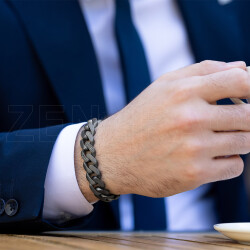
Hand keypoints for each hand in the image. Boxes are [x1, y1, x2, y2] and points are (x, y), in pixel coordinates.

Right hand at [75, 60, 249, 201]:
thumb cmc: (141, 117)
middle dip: (246, 118)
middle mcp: (190, 118)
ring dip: (237, 140)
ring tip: (214, 138)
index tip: (249, 96)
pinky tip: (208, 157)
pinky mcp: (195, 174)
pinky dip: (227, 161)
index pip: (241, 81)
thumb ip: (203, 71)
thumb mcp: (164, 85)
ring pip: (246, 142)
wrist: (113, 155)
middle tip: (231, 121)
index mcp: (184, 91)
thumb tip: (243, 67)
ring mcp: (194, 148)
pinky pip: (234, 166)